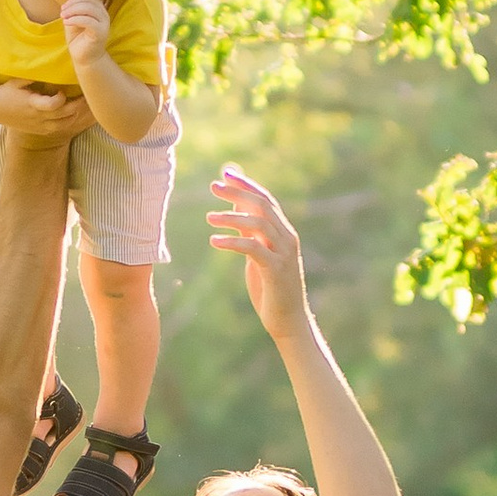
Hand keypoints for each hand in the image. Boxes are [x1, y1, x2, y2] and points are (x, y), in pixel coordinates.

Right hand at [0, 76, 92, 137]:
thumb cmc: (7, 91)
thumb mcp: (17, 81)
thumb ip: (33, 76)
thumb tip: (49, 66)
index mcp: (31, 104)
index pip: (53, 106)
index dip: (61, 98)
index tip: (62, 89)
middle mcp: (37, 117)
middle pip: (64, 115)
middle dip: (77, 105)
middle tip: (86, 95)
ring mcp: (40, 126)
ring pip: (65, 124)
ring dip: (74, 114)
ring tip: (81, 103)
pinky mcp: (40, 130)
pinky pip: (59, 128)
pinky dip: (68, 121)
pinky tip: (72, 112)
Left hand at [58, 0, 111, 78]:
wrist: (84, 58)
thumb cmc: (78, 38)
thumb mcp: (73, 20)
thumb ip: (73, 9)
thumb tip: (67, 0)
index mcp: (98, 9)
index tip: (63, 6)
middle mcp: (104, 14)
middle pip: (90, 0)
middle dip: (73, 3)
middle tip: (62, 11)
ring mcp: (104, 24)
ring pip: (90, 9)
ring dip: (73, 10)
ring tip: (63, 16)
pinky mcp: (101, 33)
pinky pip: (89, 21)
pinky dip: (76, 19)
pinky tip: (66, 23)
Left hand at [208, 162, 311, 340]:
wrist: (288, 321)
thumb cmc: (271, 289)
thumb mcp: (258, 256)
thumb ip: (250, 234)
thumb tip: (235, 213)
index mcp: (284, 232)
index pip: (266, 200)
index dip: (246, 185)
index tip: (225, 174)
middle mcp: (287, 238)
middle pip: (262, 205)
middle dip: (237, 193)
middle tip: (213, 187)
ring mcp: (284, 253)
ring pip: (258, 223)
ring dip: (231, 217)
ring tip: (209, 218)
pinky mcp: (275, 269)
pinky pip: (252, 247)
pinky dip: (232, 241)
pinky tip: (214, 241)